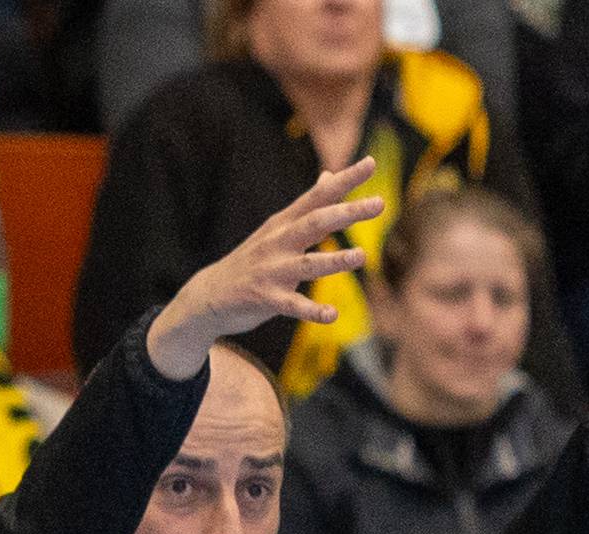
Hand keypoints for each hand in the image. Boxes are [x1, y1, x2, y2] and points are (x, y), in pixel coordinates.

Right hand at [147, 159, 385, 379]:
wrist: (209, 295)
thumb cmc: (253, 260)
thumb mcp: (277, 228)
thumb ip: (307, 206)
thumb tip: (329, 175)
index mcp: (285, 223)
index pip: (319, 196)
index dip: (345, 180)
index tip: (371, 162)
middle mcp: (278, 241)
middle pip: (316, 222)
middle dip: (347, 212)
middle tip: (380, 202)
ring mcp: (271, 270)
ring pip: (307, 264)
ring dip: (334, 261)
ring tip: (361, 256)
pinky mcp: (265, 298)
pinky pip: (293, 305)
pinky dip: (312, 311)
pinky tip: (332, 315)